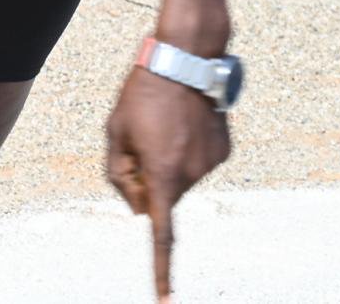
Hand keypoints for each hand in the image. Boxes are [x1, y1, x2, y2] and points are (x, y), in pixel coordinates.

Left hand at [106, 66, 231, 299]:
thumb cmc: (142, 94)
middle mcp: (193, 176)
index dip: (161, 271)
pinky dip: (187, 150)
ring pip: (181, 179)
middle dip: (149, 180)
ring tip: (163, 123)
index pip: (161, 234)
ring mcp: (213, 165)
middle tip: (139, 139)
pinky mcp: (225, 152)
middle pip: (164, 196)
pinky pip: (198, 162)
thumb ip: (120, 176)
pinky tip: (182, 123)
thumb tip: (138, 210)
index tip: (165, 302)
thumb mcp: (114, 132)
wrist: (187, 59)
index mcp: (162, 175)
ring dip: (168, 161)